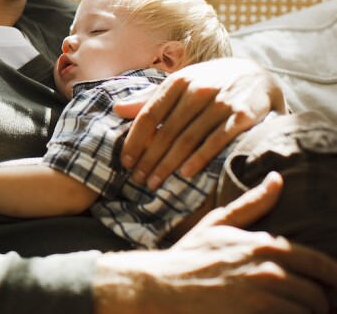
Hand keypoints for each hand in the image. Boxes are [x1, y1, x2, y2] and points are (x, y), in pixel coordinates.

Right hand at [94, 172, 336, 312]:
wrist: (160, 287)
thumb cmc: (188, 257)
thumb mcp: (218, 224)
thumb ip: (252, 204)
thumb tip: (277, 178)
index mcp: (265, 245)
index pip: (321, 265)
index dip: (331, 279)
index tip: (332, 288)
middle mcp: (269, 271)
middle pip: (317, 295)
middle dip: (317, 304)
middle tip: (310, 307)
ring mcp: (263, 298)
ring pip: (306, 312)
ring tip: (289, 313)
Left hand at [115, 57, 285, 189]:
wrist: (258, 75)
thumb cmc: (210, 82)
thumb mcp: (181, 83)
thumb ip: (150, 98)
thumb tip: (116, 109)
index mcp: (178, 82)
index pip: (149, 115)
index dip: (135, 140)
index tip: (125, 162)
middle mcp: (197, 90)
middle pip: (166, 131)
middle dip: (149, 158)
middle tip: (137, 179)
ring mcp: (220, 102)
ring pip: (187, 139)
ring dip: (168, 164)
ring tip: (155, 182)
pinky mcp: (241, 115)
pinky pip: (216, 141)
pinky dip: (199, 158)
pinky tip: (185, 174)